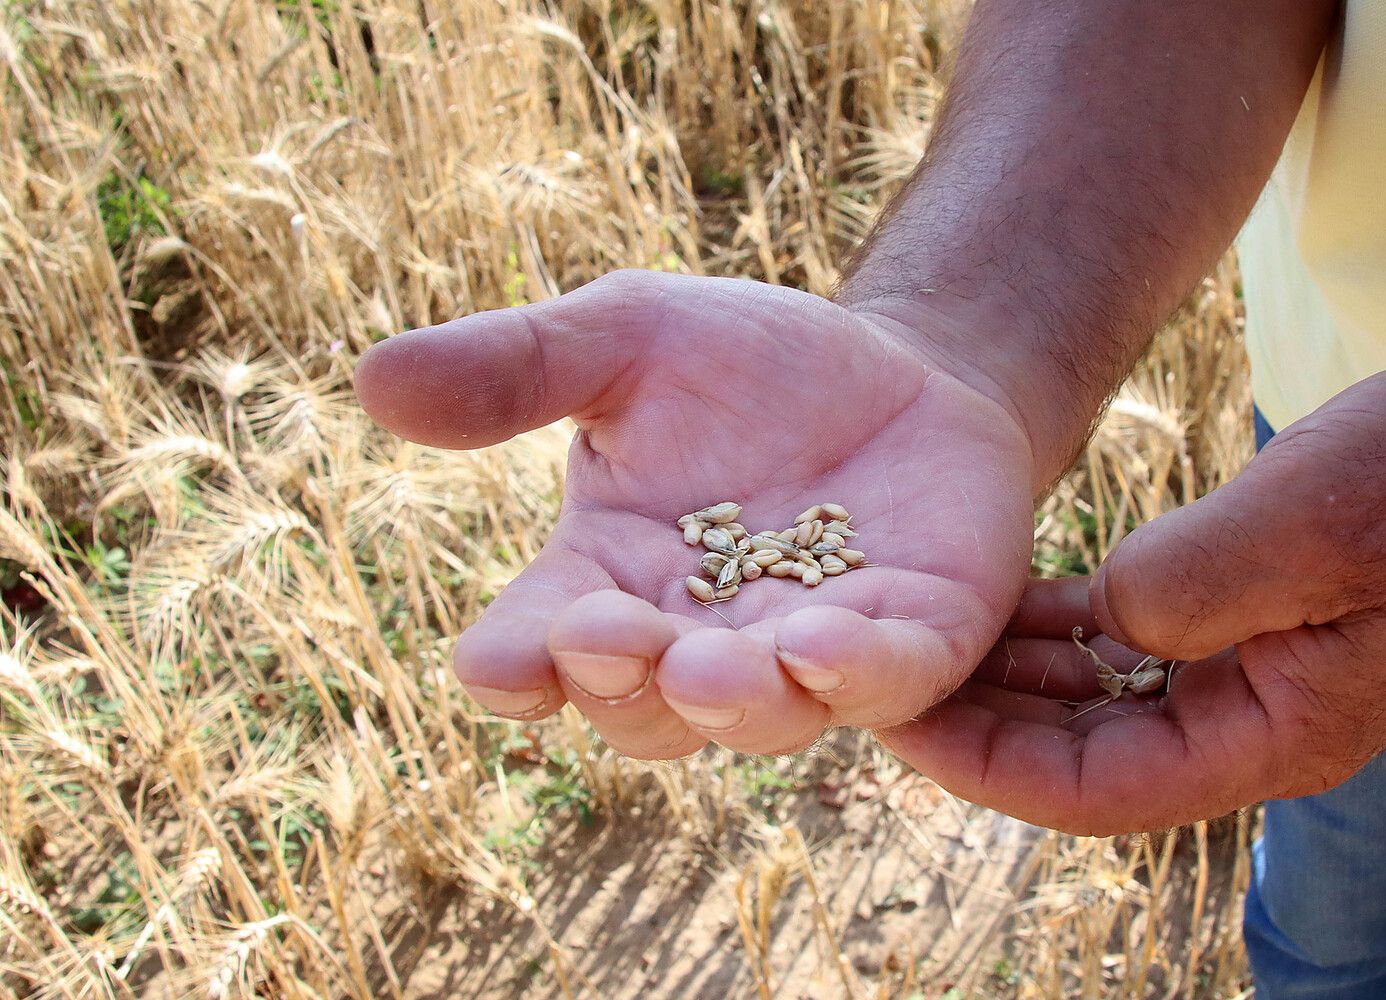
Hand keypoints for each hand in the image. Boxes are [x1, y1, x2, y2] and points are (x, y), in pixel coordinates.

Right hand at [355, 270, 1037, 758]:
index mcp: (609, 582)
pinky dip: (854, 677)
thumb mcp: (627, 338)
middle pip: (642, 708)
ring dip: (732, 700)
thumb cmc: (746, 364)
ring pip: (759, 718)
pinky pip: (882, 686)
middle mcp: (696, 641)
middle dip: (622, 684)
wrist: (896, 364)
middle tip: (608, 635)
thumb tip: (372, 380)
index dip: (514, 667)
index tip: (500, 660)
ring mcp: (805, 654)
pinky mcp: (911, 643)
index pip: (539, 650)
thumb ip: (518, 366)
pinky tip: (824, 645)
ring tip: (716, 664)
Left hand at [882, 352, 1385, 833]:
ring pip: (1092, 702)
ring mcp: (1243, 677)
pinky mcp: (1237, 624)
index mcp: (1272, 738)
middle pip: (1077, 757)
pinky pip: (1124, 645)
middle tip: (878, 680)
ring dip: (1008, 679)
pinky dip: (1058, 629)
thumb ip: (1189, 583)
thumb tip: (1104, 618)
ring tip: (918, 643)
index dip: (985, 765)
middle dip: (977, 726)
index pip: (1094, 789)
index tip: (898, 719)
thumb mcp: (1308, 522)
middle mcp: (1248, 725)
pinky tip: (1000, 603)